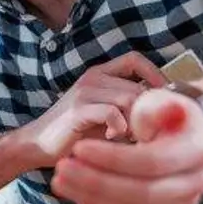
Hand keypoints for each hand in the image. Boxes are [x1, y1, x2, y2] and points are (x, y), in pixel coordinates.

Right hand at [11, 52, 167, 167]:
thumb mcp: (106, 114)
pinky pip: (112, 113)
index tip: (165, 100)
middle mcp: (93, 77)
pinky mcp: (77, 110)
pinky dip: (120, 128)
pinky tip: (113, 137)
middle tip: (148, 132)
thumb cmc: (76, 133)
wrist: (37, 144)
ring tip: (131, 136)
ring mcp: (84, 92)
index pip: (135, 59)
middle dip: (149, 112)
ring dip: (137, 122)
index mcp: (100, 74)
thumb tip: (165, 111)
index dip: (156, 75)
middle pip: (138, 86)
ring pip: (129, 98)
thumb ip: (129, 107)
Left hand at [51, 87, 202, 203]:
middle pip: (142, 193)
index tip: (78, 148)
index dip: (112, 158)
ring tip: (61, 183)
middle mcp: (192, 184)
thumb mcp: (164, 100)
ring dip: (93, 201)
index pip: (151, 162)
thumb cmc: (168, 115)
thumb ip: (156, 106)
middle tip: (61, 169)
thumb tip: (150, 112)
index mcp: (195, 152)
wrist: (189, 137)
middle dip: (96, 183)